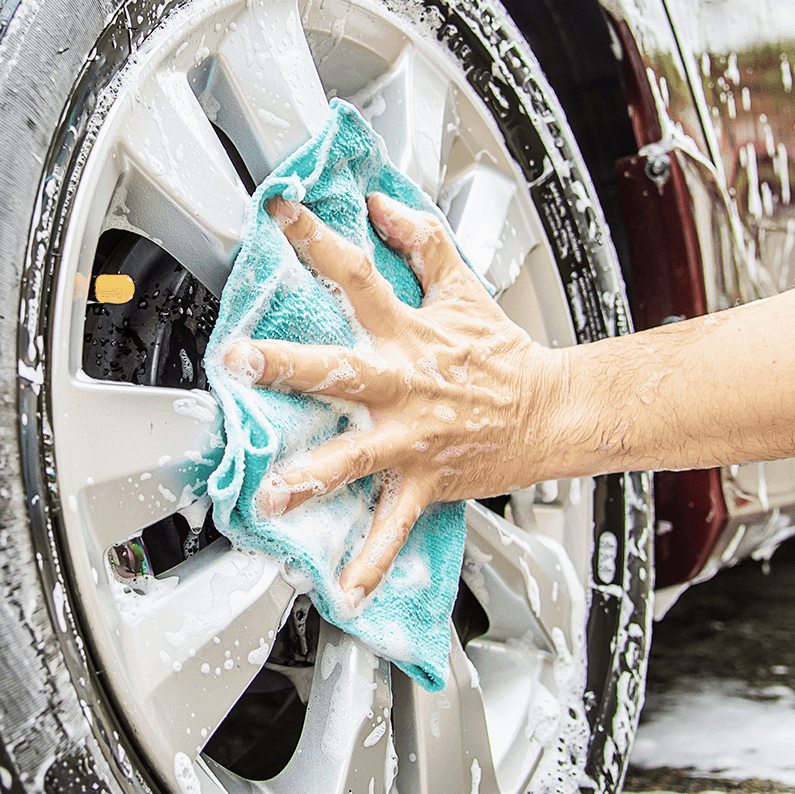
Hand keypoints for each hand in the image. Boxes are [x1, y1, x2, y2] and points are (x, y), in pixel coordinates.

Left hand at [221, 193, 567, 600]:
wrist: (554, 411)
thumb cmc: (500, 354)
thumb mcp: (461, 286)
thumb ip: (419, 241)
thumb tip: (381, 203)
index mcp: (408, 332)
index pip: (359, 275)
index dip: (321, 239)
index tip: (280, 214)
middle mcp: (403, 382)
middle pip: (339, 366)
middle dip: (288, 364)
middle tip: (240, 360)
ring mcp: (412, 436)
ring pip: (356, 456)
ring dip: (313, 476)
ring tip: (272, 496)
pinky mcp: (424, 480)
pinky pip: (394, 526)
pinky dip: (371, 560)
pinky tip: (343, 590)